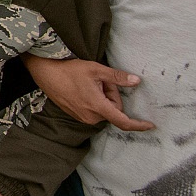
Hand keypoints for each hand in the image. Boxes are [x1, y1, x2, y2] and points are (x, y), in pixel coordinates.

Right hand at [22, 56, 154, 130]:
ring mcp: (82, 117)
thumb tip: (136, 81)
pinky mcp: (75, 115)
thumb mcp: (96, 70)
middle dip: (111, 95)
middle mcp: (91, 116)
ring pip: (102, 109)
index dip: (138, 125)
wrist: (45, 72)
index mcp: (98, 106)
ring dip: (101, 98)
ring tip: (89, 83)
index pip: (123, 121)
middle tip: (100, 81)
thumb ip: (118, 78)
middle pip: (112, 109)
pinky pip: (92, 110)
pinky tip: (82, 88)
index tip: (150, 125)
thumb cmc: (69, 70)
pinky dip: (93, 100)